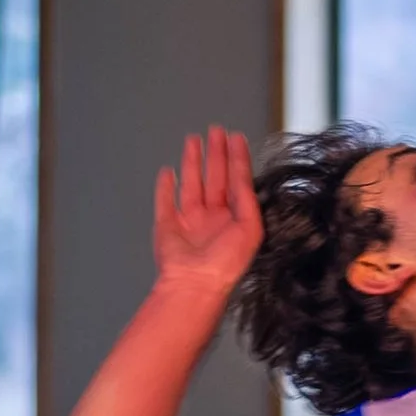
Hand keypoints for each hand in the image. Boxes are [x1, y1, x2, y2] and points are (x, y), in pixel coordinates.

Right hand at [152, 125, 261, 307]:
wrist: (196, 282)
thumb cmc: (225, 265)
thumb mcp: (250, 228)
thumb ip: (247, 200)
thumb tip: (243, 178)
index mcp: (234, 220)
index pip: (237, 182)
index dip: (237, 158)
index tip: (237, 138)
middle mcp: (213, 219)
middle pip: (215, 177)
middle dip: (216, 153)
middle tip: (217, 132)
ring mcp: (189, 221)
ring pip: (191, 183)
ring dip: (192, 162)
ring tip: (194, 140)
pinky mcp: (168, 225)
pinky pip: (165, 201)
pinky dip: (164, 187)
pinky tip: (168, 172)